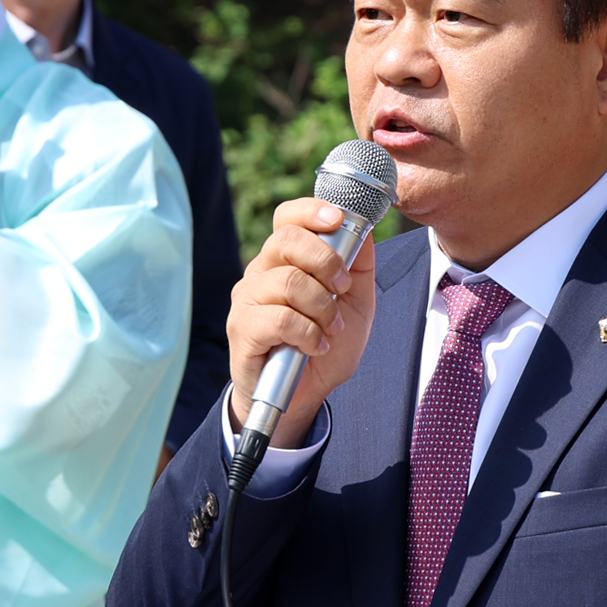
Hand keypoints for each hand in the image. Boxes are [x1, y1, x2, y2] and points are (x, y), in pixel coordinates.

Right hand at [227, 197, 379, 447]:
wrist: (304, 395)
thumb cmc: (326, 345)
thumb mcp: (356, 302)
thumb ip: (359, 265)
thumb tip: (364, 228)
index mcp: (286, 260)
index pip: (288, 218)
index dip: (311, 212)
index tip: (338, 219)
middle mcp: (261, 272)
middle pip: (287, 241)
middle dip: (326, 261)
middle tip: (343, 288)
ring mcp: (248, 299)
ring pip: (288, 281)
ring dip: (322, 307)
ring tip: (331, 329)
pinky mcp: (243, 329)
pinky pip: (280, 318)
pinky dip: (308, 333)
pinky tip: (316, 346)